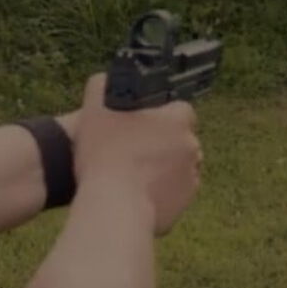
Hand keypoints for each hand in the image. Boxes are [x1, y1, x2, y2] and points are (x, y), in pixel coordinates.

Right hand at [68, 73, 201, 235]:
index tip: (141, 123)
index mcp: (178, 120)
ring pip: (178, 167)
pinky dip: (159, 193)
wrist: (113, 206)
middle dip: (162, 143)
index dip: (160, 115)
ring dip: (162, 168)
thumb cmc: (104, 155)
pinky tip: (136, 194)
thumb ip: (103, 86)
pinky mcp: (183, 204)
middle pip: (179, 139)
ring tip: (132, 174)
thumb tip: (107, 81)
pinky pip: (173, 193)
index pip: (179, 109)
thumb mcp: (94, 108)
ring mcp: (190, 177)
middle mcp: (192, 147)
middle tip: (132, 149)